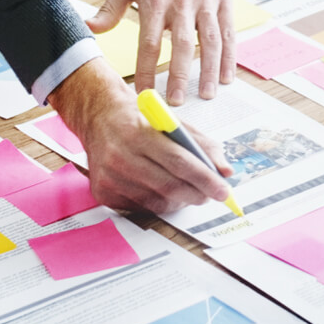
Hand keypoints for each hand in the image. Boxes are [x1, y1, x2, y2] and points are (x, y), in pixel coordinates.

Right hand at [48, 59, 232, 213]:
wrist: (98, 115)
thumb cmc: (138, 117)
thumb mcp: (170, 120)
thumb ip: (200, 143)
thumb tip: (225, 170)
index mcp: (138, 131)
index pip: (179, 161)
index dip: (205, 178)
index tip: (223, 189)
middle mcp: (120, 155)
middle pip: (169, 185)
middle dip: (197, 193)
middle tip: (212, 193)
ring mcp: (109, 175)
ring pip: (157, 201)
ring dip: (180, 200)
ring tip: (188, 191)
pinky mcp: (103, 191)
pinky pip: (140, 207)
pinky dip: (158, 203)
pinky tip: (161, 190)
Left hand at [87, 0, 234, 104]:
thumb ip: (110, 8)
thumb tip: (88, 28)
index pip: (149, 43)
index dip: (147, 70)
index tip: (143, 92)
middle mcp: (182, 2)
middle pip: (182, 47)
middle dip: (180, 78)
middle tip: (176, 103)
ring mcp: (205, 1)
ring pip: (210, 42)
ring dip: (208, 71)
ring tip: (204, 95)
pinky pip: (228, 31)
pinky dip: (229, 55)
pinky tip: (225, 76)